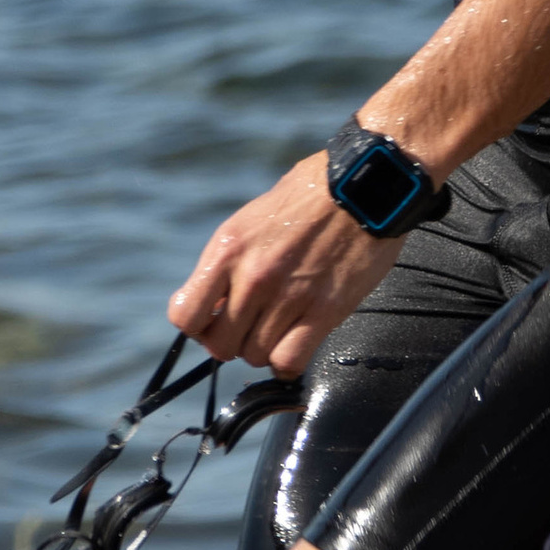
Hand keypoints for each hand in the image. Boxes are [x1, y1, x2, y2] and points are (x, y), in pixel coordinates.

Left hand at [169, 156, 402, 373]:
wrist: (364, 186)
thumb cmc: (308, 198)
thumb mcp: (250, 220)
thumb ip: (228, 263)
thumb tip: (214, 304)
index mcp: (228, 249)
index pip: (185, 316)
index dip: (198, 325)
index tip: (215, 318)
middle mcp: (253, 276)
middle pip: (219, 346)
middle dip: (232, 342)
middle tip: (250, 326)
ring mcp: (288, 296)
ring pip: (254, 357)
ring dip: (264, 348)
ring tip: (279, 327)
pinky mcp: (324, 311)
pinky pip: (289, 361)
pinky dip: (288, 362)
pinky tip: (296, 343)